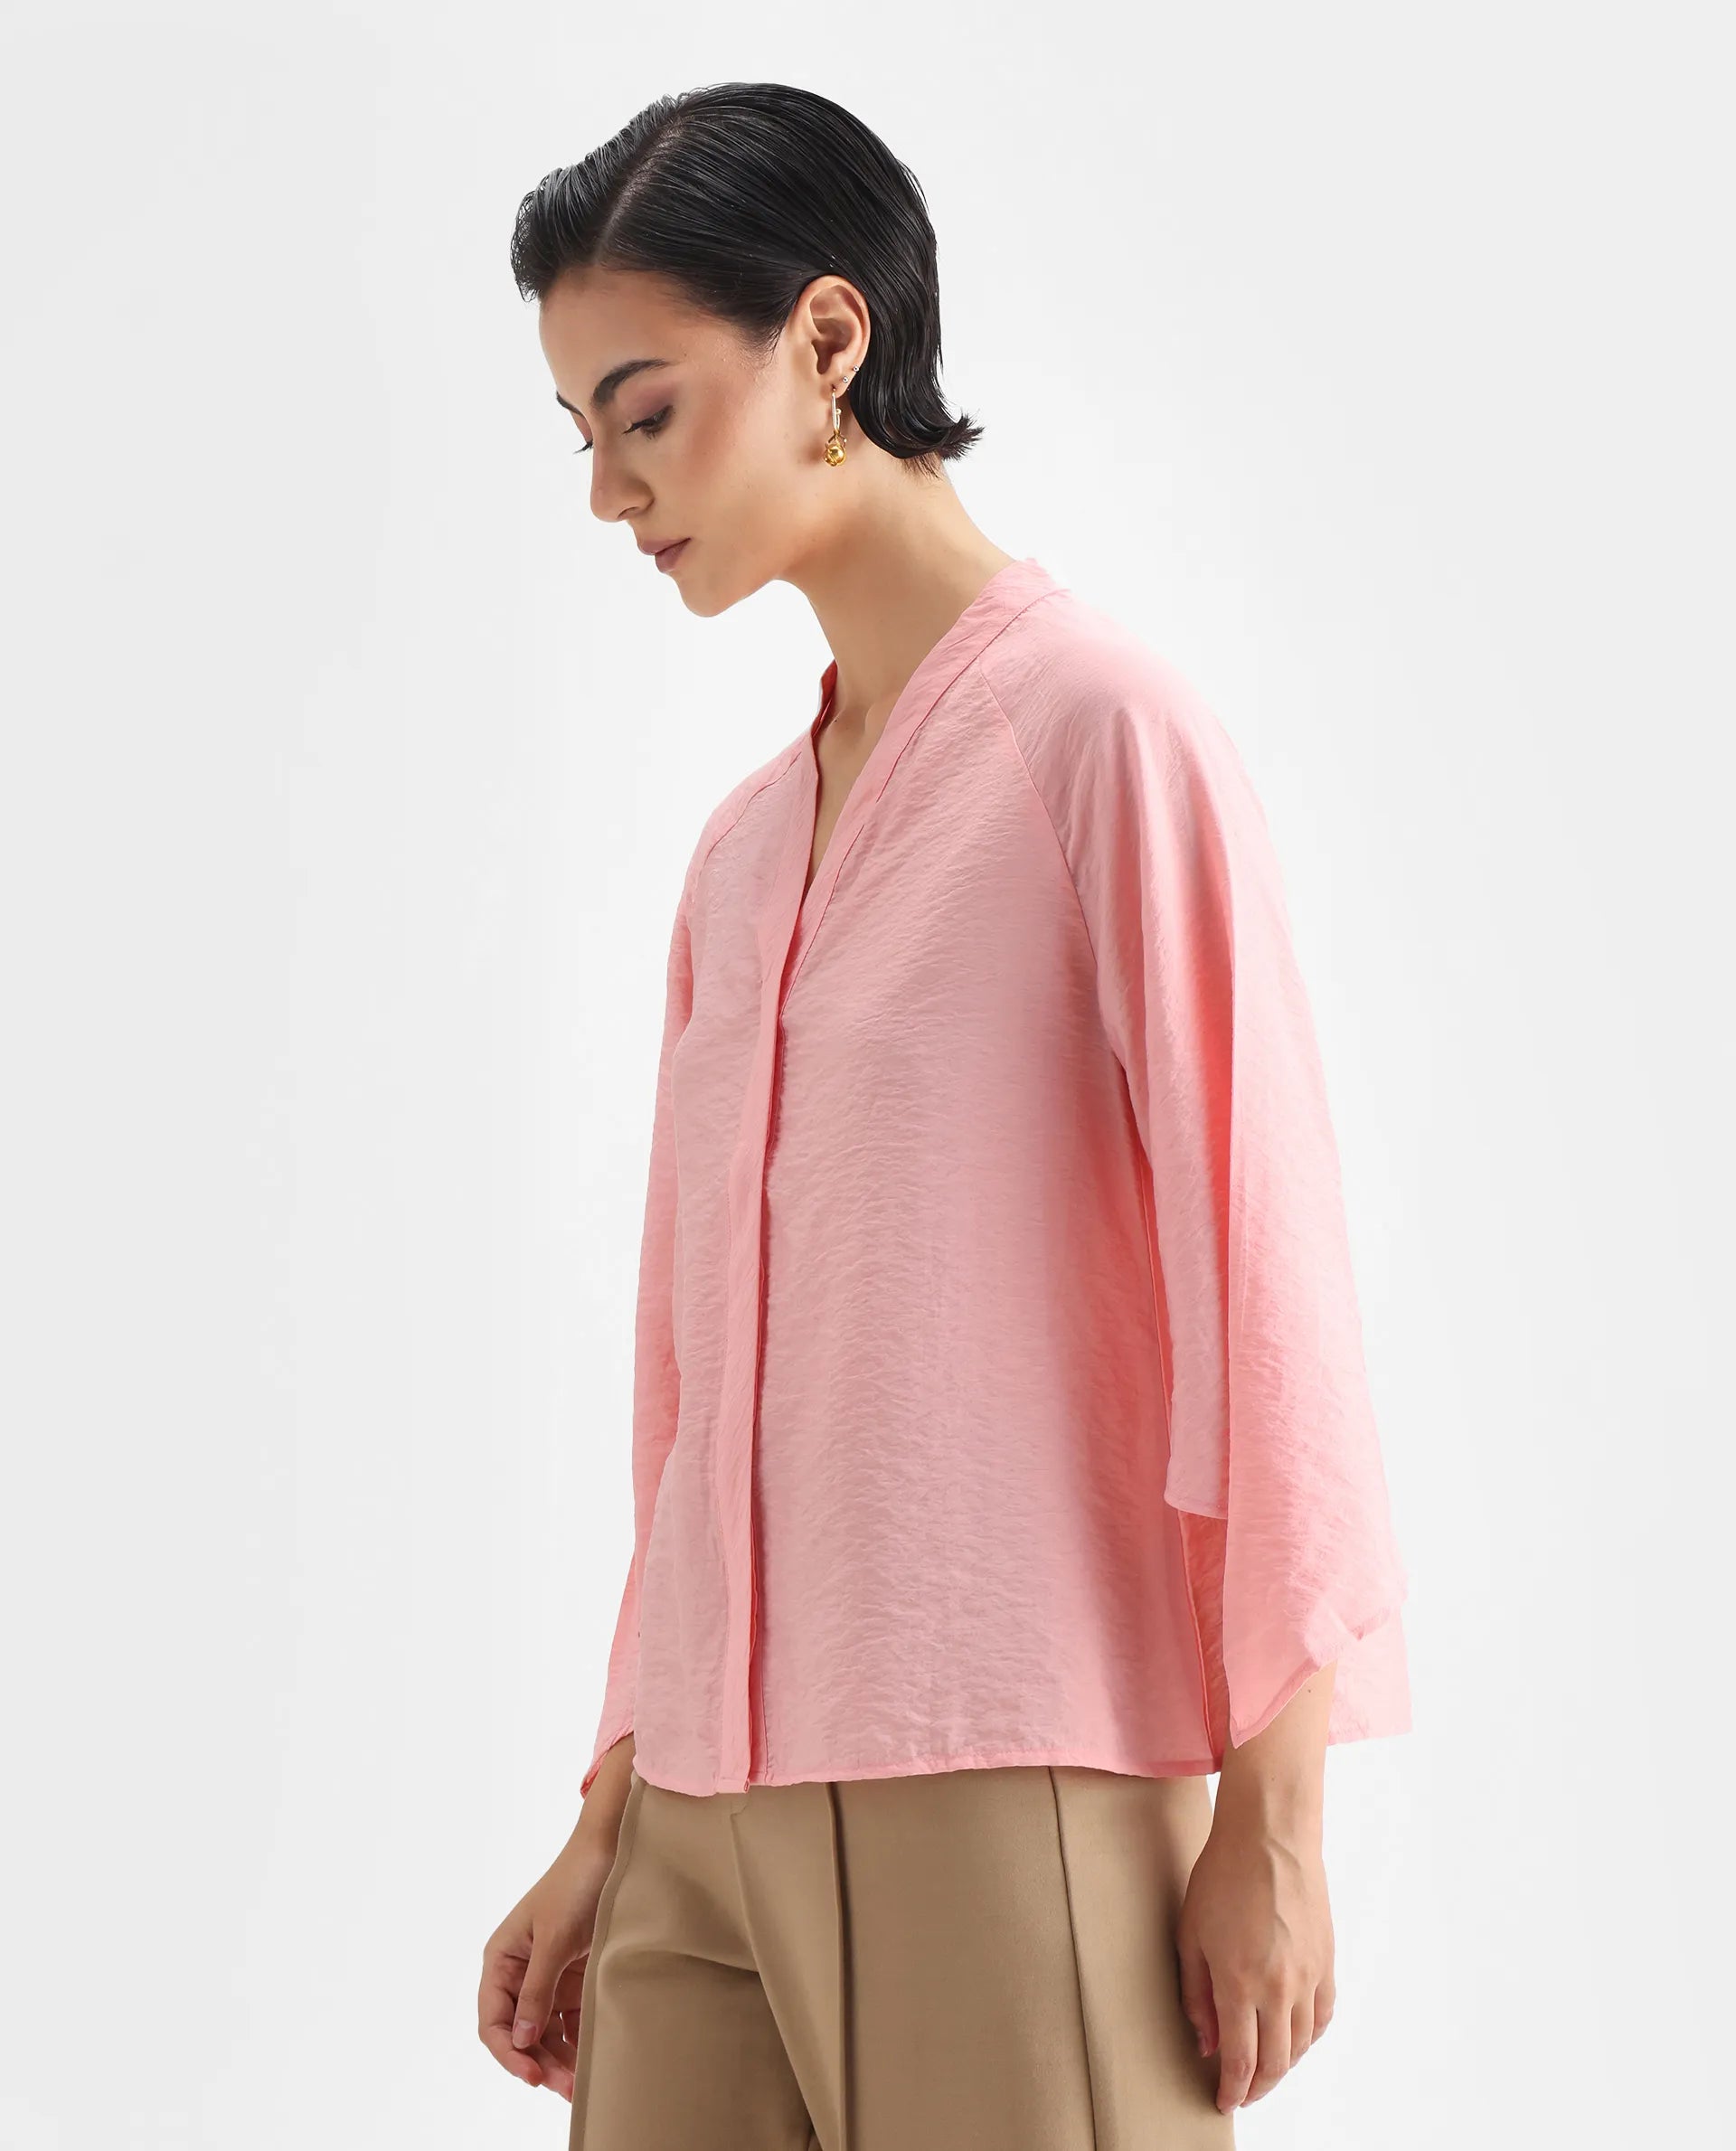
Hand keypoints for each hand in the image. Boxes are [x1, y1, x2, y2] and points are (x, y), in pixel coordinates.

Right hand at [477, 1800, 625, 2099]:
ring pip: (546, 2033)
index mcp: (502, 1960)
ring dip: (560, 2059)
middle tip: (567, 2087)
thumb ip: (537, 1989)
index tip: (533, 2074)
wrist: (615, 1850)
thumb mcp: (554, 1937)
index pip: (493, 2020)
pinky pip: (571, 2020)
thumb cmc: (577, 1884)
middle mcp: (521, 1973)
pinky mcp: (576, 1979)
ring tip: (580, 2085)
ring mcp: (549, 1978)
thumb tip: (520, 2038)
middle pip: (521, 2033)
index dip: (508, 2053)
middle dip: (540, 2062)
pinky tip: (590, 2061)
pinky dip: (578, 2041)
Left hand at [1175, 1795, 1334, 2112]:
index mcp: (1240, 1983)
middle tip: (1242, 2094)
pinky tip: (1294, 2038)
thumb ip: (1196, 1995)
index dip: (1232, 2090)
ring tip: (1264, 2069)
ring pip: (1301, 2044)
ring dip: (1283, 2066)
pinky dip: (1308, 2037)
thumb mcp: (1190, 1934)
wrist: (1270, 1836)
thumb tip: (1206, 2042)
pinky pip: (1323, 2015)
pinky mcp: (1326, 1961)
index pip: (1240, 2060)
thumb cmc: (1223, 1876)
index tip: (1223, 2102)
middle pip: (1275, 2062)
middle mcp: (1279, 1987)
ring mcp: (1308, 1976)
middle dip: (1257, 2087)